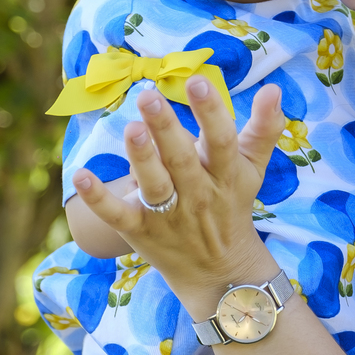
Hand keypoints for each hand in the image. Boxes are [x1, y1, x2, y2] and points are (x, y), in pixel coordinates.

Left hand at [70, 77, 283, 313]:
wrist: (220, 273)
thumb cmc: (232, 206)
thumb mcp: (252, 169)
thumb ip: (264, 129)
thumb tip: (274, 88)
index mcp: (225, 175)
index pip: (221, 141)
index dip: (211, 112)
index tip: (198, 82)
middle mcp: (197, 194)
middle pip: (182, 160)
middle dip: (166, 129)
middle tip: (149, 97)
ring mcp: (167, 215)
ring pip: (153, 185)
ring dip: (140, 158)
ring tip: (130, 128)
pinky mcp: (140, 231)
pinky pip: (116, 215)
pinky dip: (97, 198)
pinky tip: (80, 175)